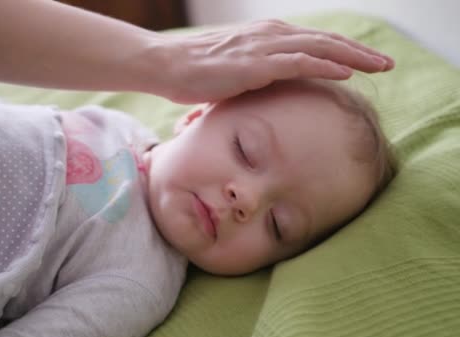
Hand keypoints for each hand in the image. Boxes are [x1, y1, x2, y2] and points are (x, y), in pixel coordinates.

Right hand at [159, 20, 394, 103]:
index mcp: (266, 35)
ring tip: (380, 66)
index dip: (344, 50)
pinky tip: (347, 72)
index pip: (314, 40)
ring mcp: (263, 47)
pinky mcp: (255, 64)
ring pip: (319, 48)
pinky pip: (299, 63)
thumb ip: (256, 70)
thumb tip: (269, 85)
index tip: (367, 62)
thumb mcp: (233, 68)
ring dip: (354, 57)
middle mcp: (270, 34)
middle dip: (360, 52)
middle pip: (325, 40)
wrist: (166, 65)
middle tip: (387, 63)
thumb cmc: (195, 71)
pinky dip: (326, 66)